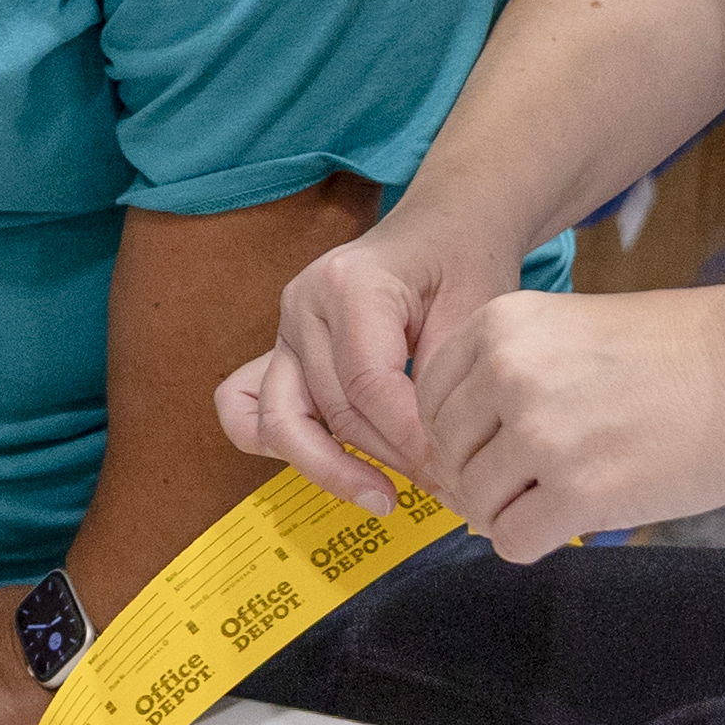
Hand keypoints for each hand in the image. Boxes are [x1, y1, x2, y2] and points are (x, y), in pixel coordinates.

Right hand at [217, 208, 545, 510]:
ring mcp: (284, 328)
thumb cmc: (464, 262)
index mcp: (349, 284)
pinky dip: (282, 445)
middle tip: (443, 490)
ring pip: (286, 420)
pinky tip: (335, 466)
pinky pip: (249, 409)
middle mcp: (303, 304)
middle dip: (388, 460)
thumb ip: (444, 384)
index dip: (409, 439)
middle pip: (333, 409)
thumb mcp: (475, 312)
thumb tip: (433, 463)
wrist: (443, 227)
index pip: (368, 385)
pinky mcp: (281, 350)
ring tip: (384, 498)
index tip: (452, 472)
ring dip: (335, 468)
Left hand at [410, 285, 724, 558]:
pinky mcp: (579, 493)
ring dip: (508, 510)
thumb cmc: (679, 351)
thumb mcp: (571, 329)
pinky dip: (531, 541)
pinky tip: (568, 521)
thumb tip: (460, 454)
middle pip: (448, 454)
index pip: (429, 399)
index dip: (458, 432)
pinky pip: (512, 541)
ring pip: (475, 503)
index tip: (493, 446)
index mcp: (502, 326)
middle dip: (479, 477)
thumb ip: (508, 376)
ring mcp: (542, 435)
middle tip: (525, 483)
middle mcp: (509, 375)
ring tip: (556, 497)